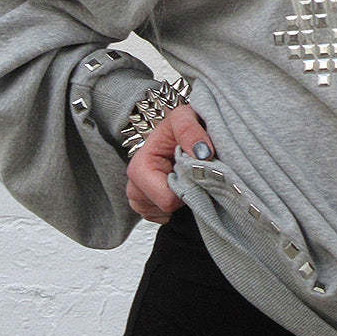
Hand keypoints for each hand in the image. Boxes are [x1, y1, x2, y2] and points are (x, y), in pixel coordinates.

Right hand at [125, 106, 214, 223]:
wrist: (181, 129)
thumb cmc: (180, 124)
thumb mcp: (184, 116)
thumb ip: (189, 129)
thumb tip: (202, 152)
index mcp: (140, 166)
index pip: (166, 199)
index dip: (187, 188)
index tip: (194, 171)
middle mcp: (134, 184)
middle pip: (165, 209)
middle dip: (184, 194)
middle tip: (190, 173)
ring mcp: (138, 197)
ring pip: (165, 214)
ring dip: (180, 199)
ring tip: (184, 176)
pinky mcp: (146, 205)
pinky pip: (163, 218)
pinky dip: (176, 206)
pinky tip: (179, 186)